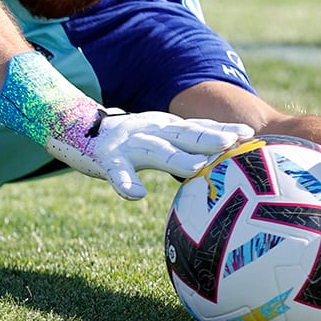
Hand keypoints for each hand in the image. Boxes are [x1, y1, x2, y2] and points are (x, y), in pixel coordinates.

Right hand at [45, 109, 252, 200]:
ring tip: (197, 167)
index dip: (222, 128)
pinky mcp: (106, 158)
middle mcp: (149, 130)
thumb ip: (181, 143)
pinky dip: (126, 183)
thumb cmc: (122, 139)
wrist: (71, 126)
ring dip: (177, 158)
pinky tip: (136, 194)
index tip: (249, 134)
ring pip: (156, 151)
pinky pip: (118, 173)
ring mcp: (128, 143)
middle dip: (209, 138)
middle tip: (232, 142)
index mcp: (163, 126)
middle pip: (184, 134)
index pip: (198, 126)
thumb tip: (218, 155)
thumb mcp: (154, 136)